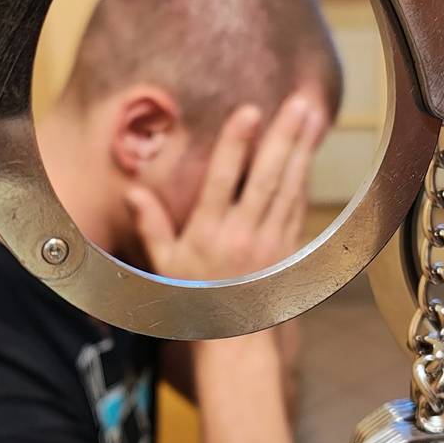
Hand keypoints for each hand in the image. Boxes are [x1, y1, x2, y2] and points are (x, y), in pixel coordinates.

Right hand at [126, 95, 326, 280]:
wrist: (234, 340)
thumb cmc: (193, 297)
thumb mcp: (163, 264)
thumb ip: (150, 225)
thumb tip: (131, 190)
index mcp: (209, 234)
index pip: (223, 180)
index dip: (236, 144)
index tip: (249, 111)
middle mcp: (243, 235)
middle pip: (266, 178)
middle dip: (284, 137)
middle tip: (299, 102)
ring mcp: (271, 243)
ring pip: (289, 188)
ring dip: (302, 150)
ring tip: (312, 115)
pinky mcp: (289, 250)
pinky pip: (298, 206)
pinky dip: (304, 176)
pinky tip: (310, 151)